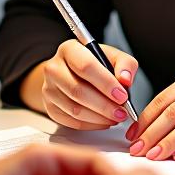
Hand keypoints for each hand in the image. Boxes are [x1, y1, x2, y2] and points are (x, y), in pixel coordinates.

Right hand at [22, 39, 138, 129]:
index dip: (105, 83)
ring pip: (74, 109)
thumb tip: (125, 79)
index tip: (122, 96)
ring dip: (99, 117)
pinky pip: (71, 122)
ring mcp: (49, 89)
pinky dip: (92, 125)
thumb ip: (125, 64)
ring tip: (116, 117)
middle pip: (78, 90)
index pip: (85, 66)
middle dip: (104, 105)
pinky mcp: (50, 108)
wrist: (72, 73)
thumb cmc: (95, 64)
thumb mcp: (112, 56)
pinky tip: (104, 121)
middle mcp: (54, 68)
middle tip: (122, 112)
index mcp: (69, 49)